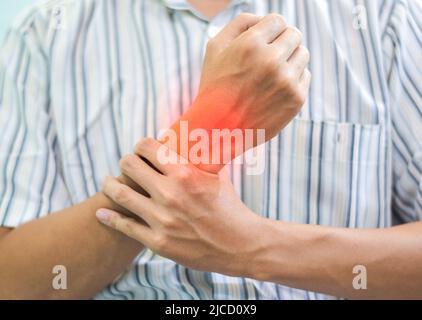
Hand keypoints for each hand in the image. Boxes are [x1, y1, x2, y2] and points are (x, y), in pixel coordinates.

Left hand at [96, 139, 267, 276]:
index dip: (141, 145)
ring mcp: (162, 219)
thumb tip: (190, 138)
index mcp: (185, 173)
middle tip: (128, 165)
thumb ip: (199, 157)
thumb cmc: (230, 207)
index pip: (147, 147)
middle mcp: (170, 194)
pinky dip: (109, 217)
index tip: (141, 149)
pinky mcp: (158, 242)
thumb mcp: (217, 175)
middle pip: (129, 165)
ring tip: (108, 182)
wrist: (240, 245)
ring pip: (121, 194)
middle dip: (127, 161)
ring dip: (111, 185)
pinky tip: (102, 211)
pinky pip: (125, 226)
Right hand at [178, 13, 310, 142]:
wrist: (219, 131)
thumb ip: (240, 24)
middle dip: (282, 42)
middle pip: (294, 34)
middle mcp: (271, 61)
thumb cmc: (215, 88)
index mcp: (250, 45)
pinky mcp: (296, 100)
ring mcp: (286, 82)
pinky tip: (275, 89)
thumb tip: (264, 18)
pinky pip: (305, 75)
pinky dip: (293, 78)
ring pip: (303, 54)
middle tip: (268, 56)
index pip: (277, 20)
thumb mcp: (214, 49)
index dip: (269, 29)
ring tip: (271, 73)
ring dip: (289, 58)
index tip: (263, 41)